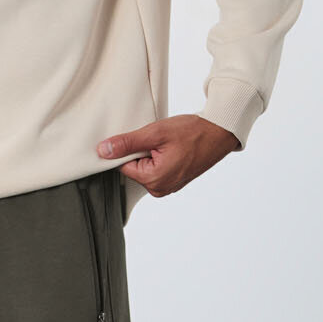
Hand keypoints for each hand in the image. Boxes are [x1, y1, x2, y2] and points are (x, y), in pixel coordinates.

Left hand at [96, 116, 239, 197]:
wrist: (219, 133)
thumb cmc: (193, 132)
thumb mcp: (155, 133)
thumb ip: (127, 143)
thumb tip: (103, 151)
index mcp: (153, 180)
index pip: (122, 165)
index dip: (127, 148)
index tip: (139, 137)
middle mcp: (159, 189)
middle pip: (133, 168)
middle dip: (139, 151)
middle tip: (157, 139)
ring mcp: (167, 187)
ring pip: (144, 168)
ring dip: (149, 154)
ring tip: (166, 143)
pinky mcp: (173, 182)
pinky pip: (156, 170)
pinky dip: (158, 157)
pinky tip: (170, 148)